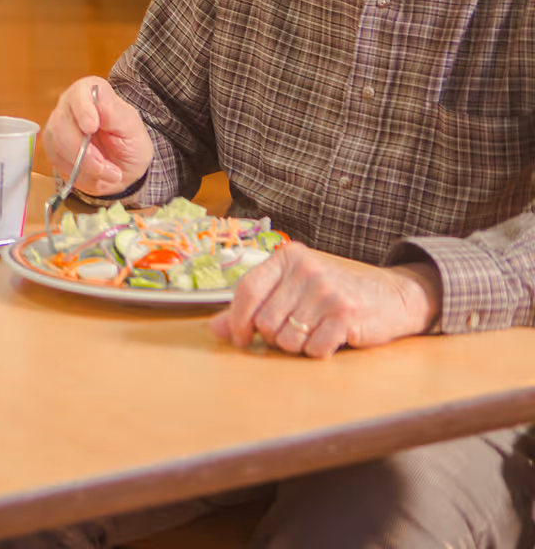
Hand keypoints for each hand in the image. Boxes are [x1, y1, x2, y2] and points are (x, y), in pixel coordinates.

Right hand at [45, 76, 153, 196]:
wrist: (124, 165)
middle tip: (109, 169)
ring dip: (83, 166)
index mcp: (91, 92)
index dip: (83, 109)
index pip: (79, 93)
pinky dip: (77, 173)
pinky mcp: (51, 146)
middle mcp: (69, 105)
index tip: (91, 127)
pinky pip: (57, 161)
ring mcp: (56, 125)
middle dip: (84, 152)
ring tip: (108, 174)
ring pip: (57, 145)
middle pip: (62, 124)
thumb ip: (116, 114)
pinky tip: (95, 175)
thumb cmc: (130, 142)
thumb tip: (98, 102)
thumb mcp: (133, 128)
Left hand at [210, 243, 441, 358]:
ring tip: (314, 332)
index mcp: (287, 257)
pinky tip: (331, 339)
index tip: (240, 338)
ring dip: (297, 346)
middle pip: (265, 320)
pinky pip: (314, 349)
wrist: (394, 296)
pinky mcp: (346, 314)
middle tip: (294, 332)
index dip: (237, 320)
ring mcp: (327, 290)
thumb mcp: (294, 289)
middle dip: (274, 336)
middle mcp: (306, 269)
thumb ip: (253, 305)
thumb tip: (214, 328)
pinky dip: (319, 351)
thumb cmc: (336, 293)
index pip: (246, 290)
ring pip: (287, 338)